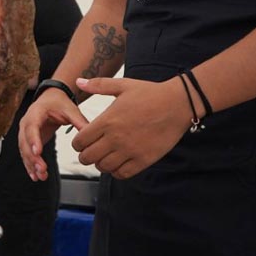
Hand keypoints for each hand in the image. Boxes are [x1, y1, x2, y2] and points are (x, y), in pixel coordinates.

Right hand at [18, 88, 88, 180]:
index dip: (33, 140)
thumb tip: (90, 134)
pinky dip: (30, 165)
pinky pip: (26, 154)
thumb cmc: (59, 103)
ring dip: (31, 164)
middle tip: (42, 169)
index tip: (37, 152)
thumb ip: (79, 122)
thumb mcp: (71, 110)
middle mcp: (27, 122)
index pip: (31, 127)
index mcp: (36, 112)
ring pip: (24, 150)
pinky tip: (35, 176)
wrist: (51, 99)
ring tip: (41, 176)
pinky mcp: (29, 141)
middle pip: (25, 141)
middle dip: (32, 157)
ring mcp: (26, 132)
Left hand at [70, 76, 192, 178]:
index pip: (80, 141)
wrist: (178, 104)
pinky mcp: (144, 159)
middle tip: (91, 150)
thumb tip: (78, 81)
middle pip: (88, 157)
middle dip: (85, 155)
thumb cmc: (150, 93)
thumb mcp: (122, 85)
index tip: (83, 140)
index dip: (77, 143)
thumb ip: (98, 85)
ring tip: (105, 156)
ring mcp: (130, 150)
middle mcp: (116, 138)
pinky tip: (118, 162)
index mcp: (107, 120)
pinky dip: (116, 171)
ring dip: (100, 163)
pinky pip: (122, 174)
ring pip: (103, 167)